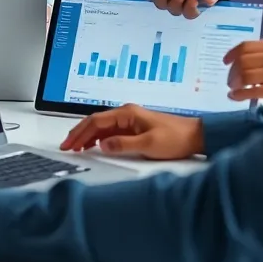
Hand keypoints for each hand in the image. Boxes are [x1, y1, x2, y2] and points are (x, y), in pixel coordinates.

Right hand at [59, 103, 202, 159]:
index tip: (69, 144)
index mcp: (127, 113)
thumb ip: (123, 145)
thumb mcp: (149, 144)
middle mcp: (127, 114)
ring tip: (76, 148)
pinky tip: (94, 146)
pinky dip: (98, 139)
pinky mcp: (135, 128)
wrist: (196, 137)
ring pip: (102, 127)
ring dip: (87, 137)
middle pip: (95, 122)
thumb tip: (102, 145)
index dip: (80, 133)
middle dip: (79, 134)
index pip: (96, 121)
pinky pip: (110, 132)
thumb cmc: (176, 138)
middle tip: (66, 146)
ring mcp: (130, 121)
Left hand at [224, 39, 262, 102]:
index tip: (225, 62)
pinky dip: (240, 94)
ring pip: (246, 75)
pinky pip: (252, 90)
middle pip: (244, 60)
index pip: (247, 46)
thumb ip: (262, 55)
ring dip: (235, 83)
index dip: (232, 54)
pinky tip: (235, 96)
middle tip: (230, 81)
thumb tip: (234, 60)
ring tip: (233, 88)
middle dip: (233, 72)